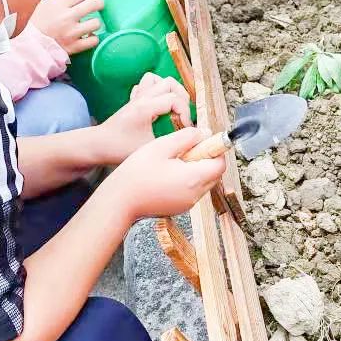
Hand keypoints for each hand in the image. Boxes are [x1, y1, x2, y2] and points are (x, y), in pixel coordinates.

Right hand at [30, 0, 103, 54]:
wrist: (31, 44)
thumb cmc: (39, 21)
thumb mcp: (46, 3)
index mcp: (60, 4)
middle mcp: (67, 17)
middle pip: (93, 5)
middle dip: (99, 3)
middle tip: (99, 5)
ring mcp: (71, 33)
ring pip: (96, 23)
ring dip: (95, 22)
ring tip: (90, 23)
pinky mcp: (74, 46)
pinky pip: (93, 41)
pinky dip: (93, 38)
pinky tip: (89, 35)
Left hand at [94, 72, 192, 164]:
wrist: (96, 145)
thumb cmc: (119, 148)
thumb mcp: (149, 148)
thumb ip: (172, 141)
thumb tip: (192, 138)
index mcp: (146, 107)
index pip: (175, 99)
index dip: (186, 113)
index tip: (186, 128)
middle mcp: (142, 97)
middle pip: (170, 82)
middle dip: (182, 97)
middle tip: (183, 115)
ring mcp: (136, 97)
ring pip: (157, 79)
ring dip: (169, 90)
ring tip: (174, 107)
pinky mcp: (132, 101)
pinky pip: (146, 86)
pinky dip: (156, 91)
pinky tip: (158, 106)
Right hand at [107, 125, 226, 220]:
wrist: (119, 201)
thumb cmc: (136, 174)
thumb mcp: (161, 146)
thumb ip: (187, 137)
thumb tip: (204, 133)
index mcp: (193, 178)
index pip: (220, 164)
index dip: (215, 149)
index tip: (202, 141)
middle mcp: (195, 194)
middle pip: (214, 174)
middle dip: (206, 158)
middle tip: (185, 149)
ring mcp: (188, 203)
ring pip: (204, 182)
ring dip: (196, 169)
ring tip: (173, 161)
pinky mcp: (179, 208)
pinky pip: (192, 191)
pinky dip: (187, 180)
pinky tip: (167, 174)